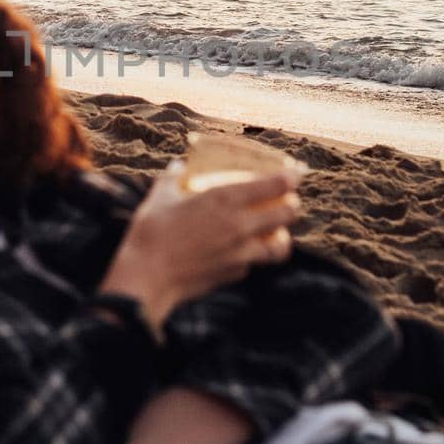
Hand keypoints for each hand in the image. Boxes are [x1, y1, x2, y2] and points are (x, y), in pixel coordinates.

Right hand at [99, 162, 300, 332]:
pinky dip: (252, 257)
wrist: (147, 278)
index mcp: (226, 199)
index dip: (292, 176)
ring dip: (282, 237)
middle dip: (292, 205)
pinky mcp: (235, 274)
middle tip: (287, 201)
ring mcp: (241, 253)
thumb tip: (177, 165)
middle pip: (289, 214)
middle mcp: (241, 225)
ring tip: (275, 233)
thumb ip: (173, 178)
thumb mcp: (160, 196)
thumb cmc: (150, 233)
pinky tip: (240, 252)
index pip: (276, 185)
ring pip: (281, 246)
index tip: (296, 172)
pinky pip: (253, 263)